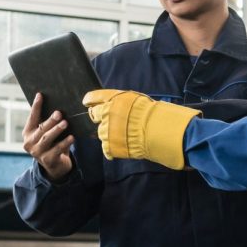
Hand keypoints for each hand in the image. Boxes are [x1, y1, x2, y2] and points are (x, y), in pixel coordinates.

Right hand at [22, 93, 73, 181]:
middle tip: (59, 113)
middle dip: (50, 120)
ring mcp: (37, 152)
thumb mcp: (48, 133)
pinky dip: (65, 142)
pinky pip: (57, 149)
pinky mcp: (47, 160)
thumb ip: (49, 123)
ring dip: (57, 130)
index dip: (36, 106)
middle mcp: (29, 142)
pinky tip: (72, 137)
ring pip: (47, 138)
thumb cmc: (53, 144)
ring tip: (65, 123)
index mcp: (28, 132)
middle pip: (41, 128)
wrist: (55, 166)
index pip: (32, 117)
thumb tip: (60, 108)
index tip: (40, 95)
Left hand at [84, 89, 199, 169]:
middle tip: (110, 120)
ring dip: (109, 133)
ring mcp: (106, 130)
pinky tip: (119, 147)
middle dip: (99, 116)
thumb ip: (121, 101)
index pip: (93, 97)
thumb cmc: (153, 114)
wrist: (158, 131)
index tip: (88, 102)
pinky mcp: (110, 145)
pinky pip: (106, 148)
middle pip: (94, 115)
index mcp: (112, 99)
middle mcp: (106, 113)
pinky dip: (111, 148)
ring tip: (123, 135)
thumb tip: (114, 102)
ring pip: (101, 132)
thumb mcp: (137, 100)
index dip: (90, 100)